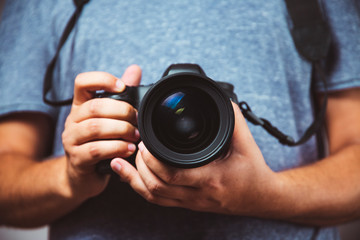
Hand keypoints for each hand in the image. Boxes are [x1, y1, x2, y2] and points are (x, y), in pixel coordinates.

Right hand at [62, 65, 140, 198]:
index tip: (122, 86)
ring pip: (95, 128)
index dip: (102, 79)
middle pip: (95, 107)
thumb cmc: (100, 143)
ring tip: (136, 136)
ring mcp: (71, 139)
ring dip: (121, 130)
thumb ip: (122, 95)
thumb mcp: (110, 118)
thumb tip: (135, 69)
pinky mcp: (77, 159)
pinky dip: (117, 148)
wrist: (82, 176)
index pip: (82, 82)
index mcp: (81, 105)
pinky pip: (96, 150)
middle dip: (122, 111)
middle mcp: (73, 120)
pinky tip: (129, 149)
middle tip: (137, 120)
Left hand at [112, 102, 279, 215]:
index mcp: (211, 178)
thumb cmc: (253, 171)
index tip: (144, 143)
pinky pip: (159, 201)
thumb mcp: (247, 142)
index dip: (152, 161)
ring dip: (135, 180)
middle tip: (134, 146)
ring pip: (154, 196)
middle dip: (139, 166)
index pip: (173, 174)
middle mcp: (198, 194)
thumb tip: (220, 98)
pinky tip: (130, 177)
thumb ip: (233, 119)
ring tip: (121, 162)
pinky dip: (141, 189)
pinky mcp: (188, 204)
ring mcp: (191, 202)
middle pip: (157, 187)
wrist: (260, 198)